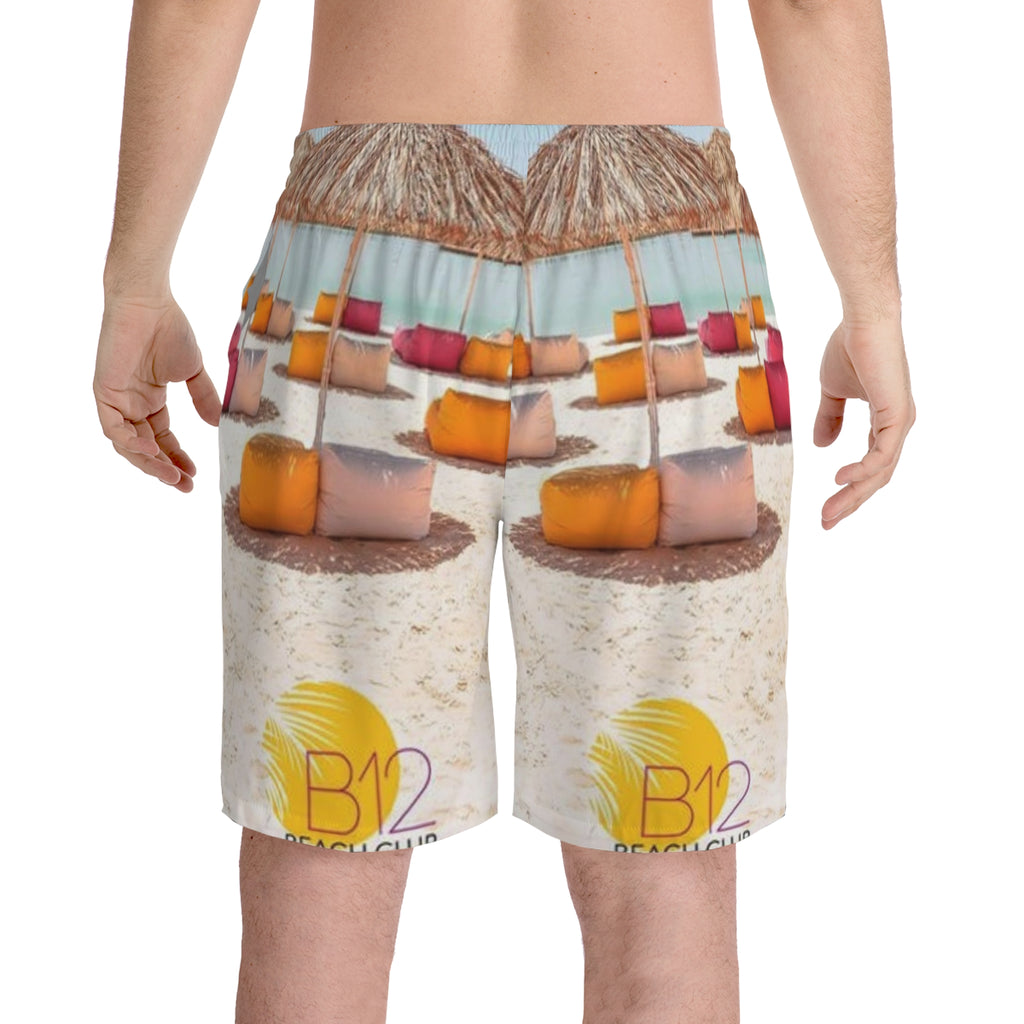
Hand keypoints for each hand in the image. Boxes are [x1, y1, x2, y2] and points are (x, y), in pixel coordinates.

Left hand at [93, 293, 221, 492]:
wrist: (148, 303)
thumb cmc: (169, 328)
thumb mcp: (192, 371)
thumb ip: (202, 398)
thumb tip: (217, 424)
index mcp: (149, 400)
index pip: (161, 439)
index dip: (177, 458)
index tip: (193, 475)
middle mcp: (131, 403)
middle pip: (144, 448)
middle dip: (164, 469)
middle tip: (184, 485)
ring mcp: (117, 399)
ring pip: (127, 444)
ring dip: (148, 463)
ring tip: (172, 475)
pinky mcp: (105, 391)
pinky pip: (113, 427)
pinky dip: (130, 443)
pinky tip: (152, 451)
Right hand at [814, 316, 915, 528]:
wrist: (862, 321)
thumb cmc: (850, 347)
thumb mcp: (832, 391)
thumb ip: (828, 418)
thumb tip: (819, 445)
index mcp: (886, 421)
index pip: (871, 465)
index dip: (849, 489)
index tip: (826, 508)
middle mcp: (898, 426)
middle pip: (877, 477)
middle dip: (850, 502)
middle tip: (825, 521)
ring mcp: (900, 422)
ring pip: (880, 472)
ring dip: (853, 495)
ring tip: (829, 511)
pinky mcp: (897, 416)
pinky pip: (882, 455)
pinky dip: (862, 471)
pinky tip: (841, 479)